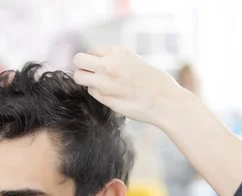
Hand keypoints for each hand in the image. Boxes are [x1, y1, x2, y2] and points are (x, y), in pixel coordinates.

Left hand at [72, 45, 189, 127]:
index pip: (90, 50)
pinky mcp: (104, 97)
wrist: (164, 100)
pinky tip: (112, 95)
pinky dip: (97, 93)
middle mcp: (108, 64)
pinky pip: (91, 92)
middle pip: (78, 60)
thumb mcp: (132, 60)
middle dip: (82, 67)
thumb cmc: (152, 81)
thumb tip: (94, 63)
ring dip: (86, 81)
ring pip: (79, 77)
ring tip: (100, 85)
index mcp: (116, 51)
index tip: (99, 66)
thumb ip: (113, 59)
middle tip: (90, 74)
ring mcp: (104, 81)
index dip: (93, 59)